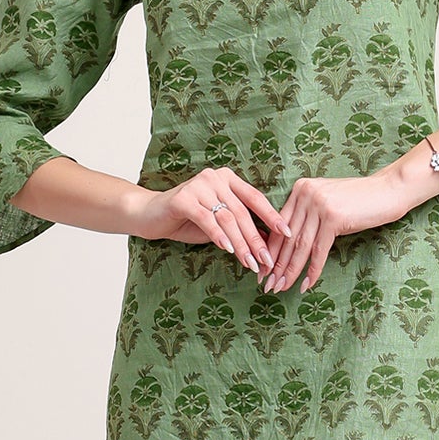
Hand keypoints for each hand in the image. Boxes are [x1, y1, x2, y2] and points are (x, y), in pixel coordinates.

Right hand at [132, 167, 289, 277]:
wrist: (150, 215)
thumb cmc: (187, 220)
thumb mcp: (218, 223)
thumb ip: (240, 226)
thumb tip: (269, 242)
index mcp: (228, 178)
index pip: (255, 198)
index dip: (272, 216)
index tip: (288, 234)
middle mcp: (215, 177)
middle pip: (242, 212)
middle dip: (256, 239)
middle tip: (267, 261)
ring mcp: (198, 185)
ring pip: (227, 218)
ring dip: (240, 243)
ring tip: (250, 263)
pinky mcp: (183, 198)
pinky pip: (206, 219)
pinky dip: (219, 236)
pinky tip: (227, 250)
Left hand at [260, 171, 410, 292]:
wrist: (388, 190)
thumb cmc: (359, 200)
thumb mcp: (327, 202)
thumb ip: (307, 215)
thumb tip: (289, 242)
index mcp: (300, 189)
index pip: (279, 225)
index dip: (270, 250)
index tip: (263, 269)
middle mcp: (306, 194)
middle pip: (287, 237)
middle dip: (276, 264)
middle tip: (267, 284)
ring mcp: (319, 205)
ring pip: (300, 246)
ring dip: (290, 271)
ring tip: (280, 288)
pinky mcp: (333, 217)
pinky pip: (319, 250)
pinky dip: (312, 270)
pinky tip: (306, 285)